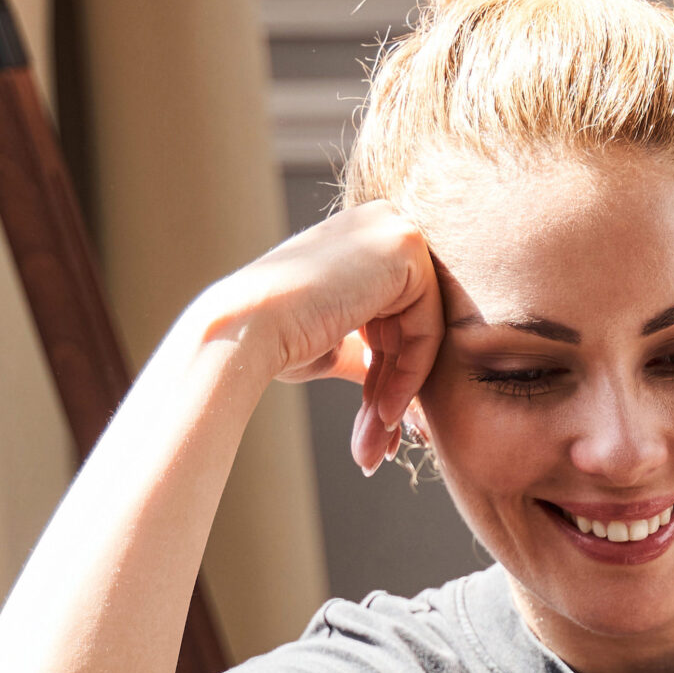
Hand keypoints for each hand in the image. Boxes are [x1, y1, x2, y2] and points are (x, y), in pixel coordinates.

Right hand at [187, 200, 442, 473]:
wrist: (245, 331)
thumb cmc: (275, 342)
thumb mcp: (333, 343)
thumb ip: (369, 351)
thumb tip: (395, 390)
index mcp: (362, 242)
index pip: (396, 319)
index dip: (390, 378)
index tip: (379, 428)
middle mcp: (381, 224)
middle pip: (411, 327)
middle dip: (394, 394)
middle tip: (378, 448)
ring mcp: (394, 230)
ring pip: (422, 333)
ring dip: (398, 397)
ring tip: (374, 445)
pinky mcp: (405, 248)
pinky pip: (428, 327)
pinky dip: (410, 376)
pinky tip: (383, 415)